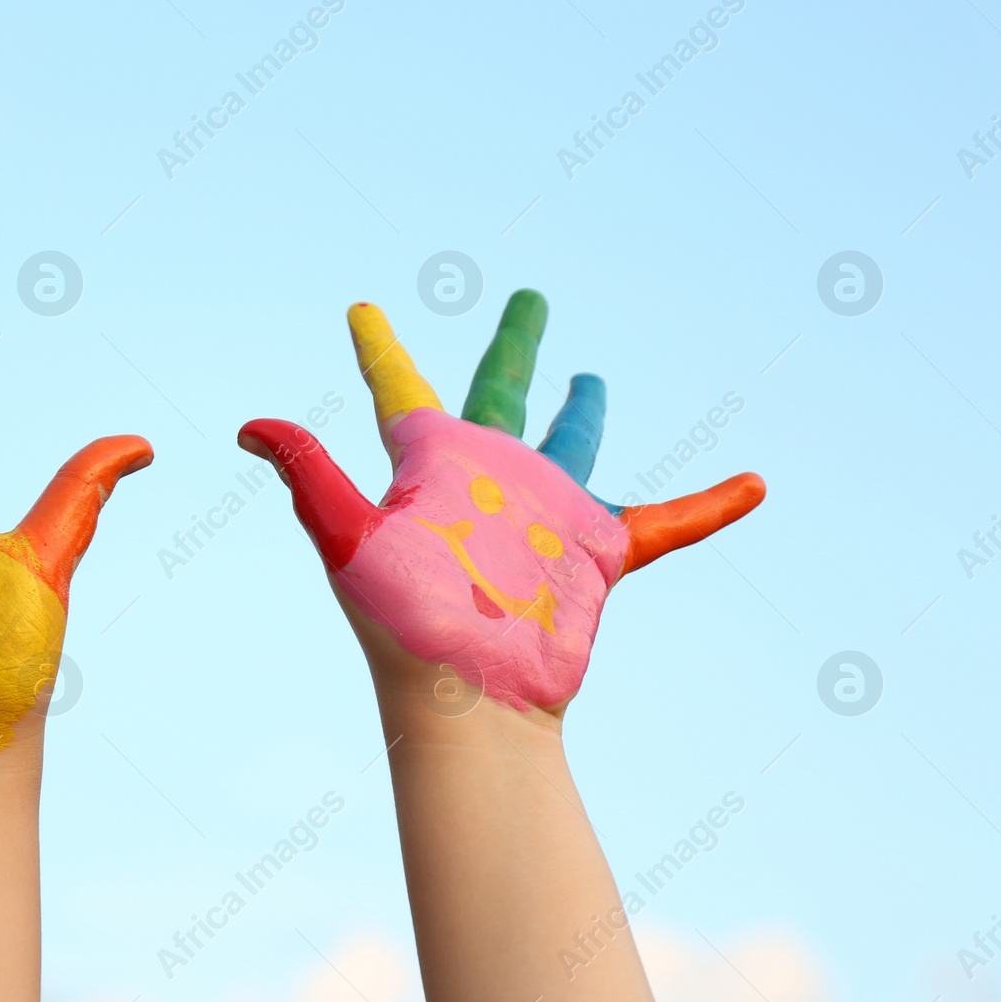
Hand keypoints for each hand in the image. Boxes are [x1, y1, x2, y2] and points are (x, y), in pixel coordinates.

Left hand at [239, 291, 761, 716]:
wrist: (471, 701)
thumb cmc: (403, 623)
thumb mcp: (351, 537)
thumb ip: (310, 474)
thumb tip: (247, 427)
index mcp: (430, 465)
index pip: (398, 390)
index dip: (380, 349)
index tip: (360, 311)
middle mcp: (488, 479)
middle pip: (502, 392)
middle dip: (515, 346)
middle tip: (531, 300)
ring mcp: (544, 514)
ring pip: (572, 446)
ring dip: (584, 413)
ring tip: (592, 379)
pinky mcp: (595, 553)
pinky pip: (667, 522)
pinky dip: (710, 507)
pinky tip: (753, 485)